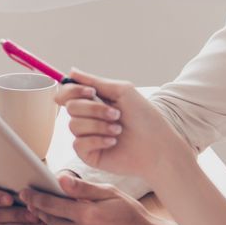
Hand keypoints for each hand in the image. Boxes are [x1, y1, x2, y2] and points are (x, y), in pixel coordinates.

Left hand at [19, 175, 175, 224]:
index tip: (25, 194)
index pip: (50, 204)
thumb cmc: (133, 217)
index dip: (34, 197)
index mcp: (88, 213)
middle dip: (43, 212)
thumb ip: (84, 188)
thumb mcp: (112, 195)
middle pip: (49, 221)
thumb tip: (59, 179)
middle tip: (43, 206)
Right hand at [58, 72, 185, 186]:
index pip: (68, 92)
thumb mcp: (122, 92)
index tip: (91, 92)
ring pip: (74, 125)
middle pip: (70, 107)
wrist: (157, 146)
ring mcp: (87, 136)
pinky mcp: (88, 154)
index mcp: (95, 102)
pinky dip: (97, 140)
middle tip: (116, 114)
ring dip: (99, 126)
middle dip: (94, 109)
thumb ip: (95, 81)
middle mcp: (88, 118)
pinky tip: (113, 142)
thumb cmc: (145, 118)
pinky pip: (78, 143)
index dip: (73, 90)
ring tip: (118, 130)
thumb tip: (72, 71)